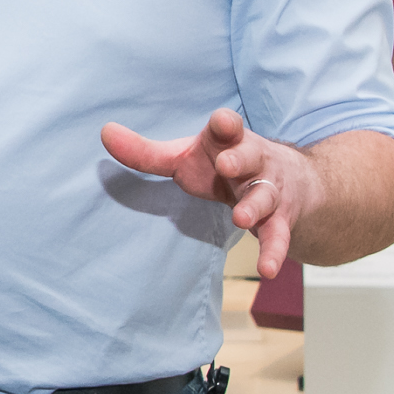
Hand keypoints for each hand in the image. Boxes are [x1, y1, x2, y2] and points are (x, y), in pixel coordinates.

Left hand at [100, 109, 328, 279]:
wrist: (288, 181)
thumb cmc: (222, 164)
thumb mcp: (184, 157)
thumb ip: (146, 153)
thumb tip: (105, 132)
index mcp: (229, 141)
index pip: (229, 126)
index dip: (225, 124)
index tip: (221, 123)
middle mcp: (253, 162)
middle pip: (250, 157)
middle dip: (240, 160)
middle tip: (226, 166)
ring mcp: (269, 190)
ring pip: (265, 196)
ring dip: (254, 207)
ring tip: (241, 220)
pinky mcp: (280, 219)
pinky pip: (278, 236)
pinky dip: (274, 252)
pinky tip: (266, 271)